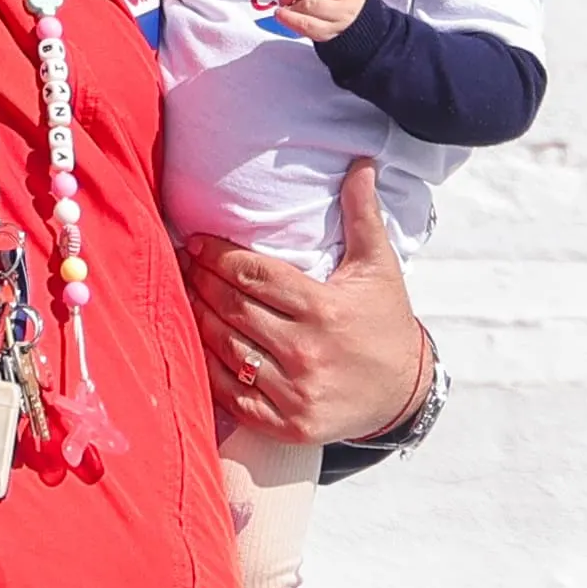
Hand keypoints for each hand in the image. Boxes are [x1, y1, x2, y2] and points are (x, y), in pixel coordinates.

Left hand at [183, 160, 423, 443]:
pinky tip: (197, 343)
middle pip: (234, 309)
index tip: (197, 242)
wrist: (404, 395)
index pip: (256, 275)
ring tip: (184, 294)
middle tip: (182, 262)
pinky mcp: (286, 425)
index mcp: (324, 309)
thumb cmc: (385, 321)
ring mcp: (295, 394)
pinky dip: (209, 368)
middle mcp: (307, 352)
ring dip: (199, 318)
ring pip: (227, 349)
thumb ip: (363, 213)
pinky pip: (233, 394)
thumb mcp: (378, 265)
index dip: (219, 256)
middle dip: (202, 281)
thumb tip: (362, 162)